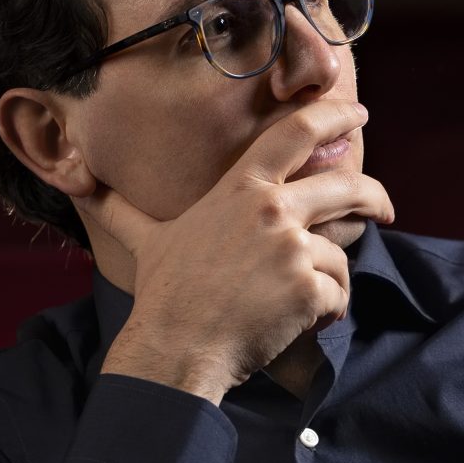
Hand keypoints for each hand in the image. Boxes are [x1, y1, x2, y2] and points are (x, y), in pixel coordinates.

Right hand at [82, 100, 394, 402]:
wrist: (175, 348)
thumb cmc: (164, 295)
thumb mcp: (146, 241)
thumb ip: (120, 208)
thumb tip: (77, 182)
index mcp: (240, 189)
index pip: (295, 132)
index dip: (333, 116)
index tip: (357, 114)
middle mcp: (271, 210)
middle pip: (347, 186)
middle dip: (375, 196)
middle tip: (386, 208)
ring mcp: (292, 249)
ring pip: (341, 255)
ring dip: (329, 281)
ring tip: (297, 303)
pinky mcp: (309, 288)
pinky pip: (339, 295)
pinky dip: (326, 313)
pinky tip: (297, 323)